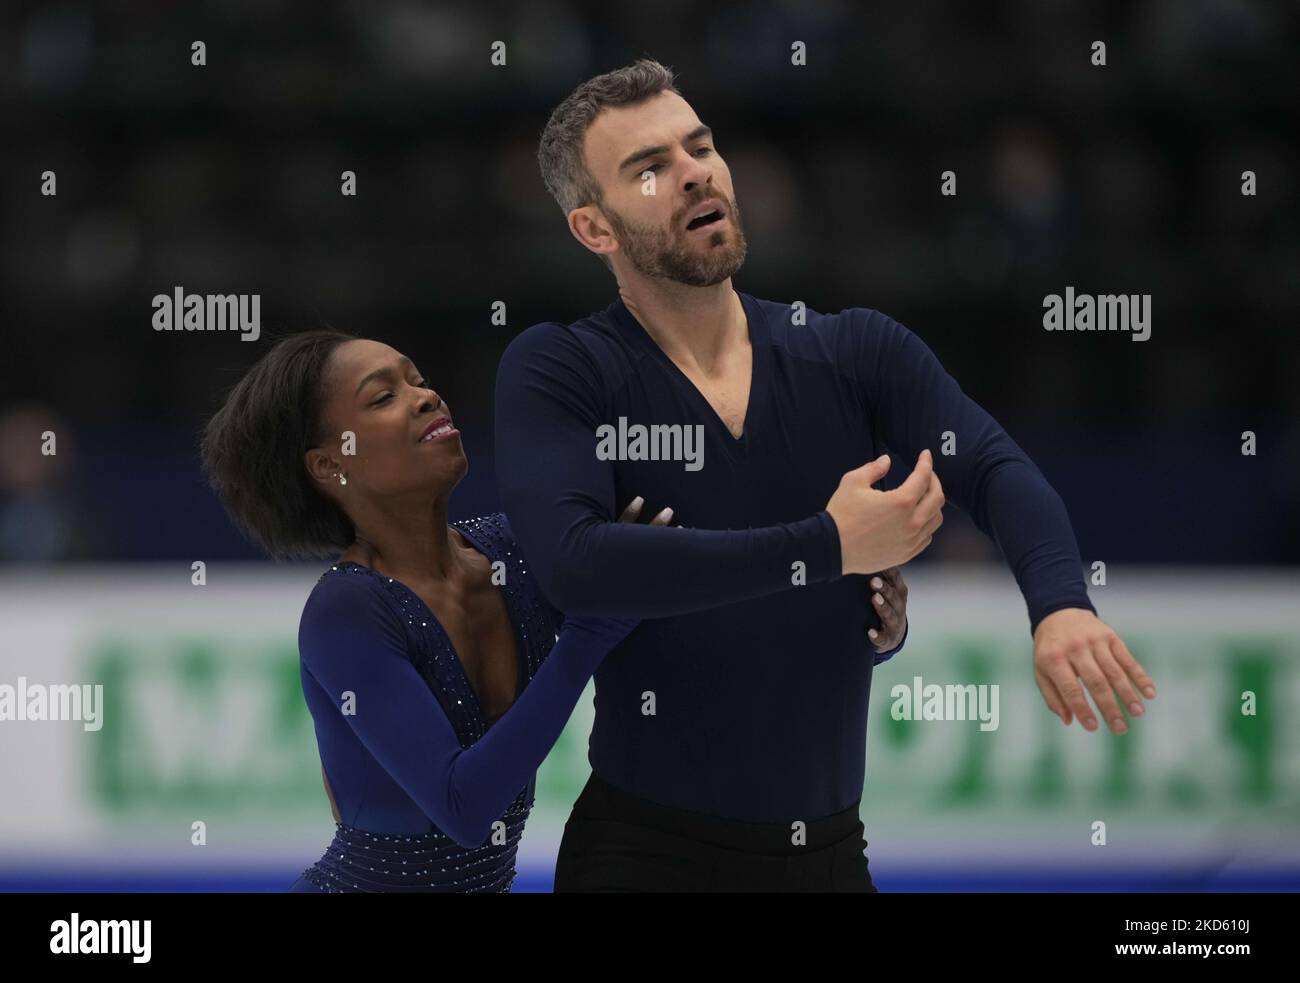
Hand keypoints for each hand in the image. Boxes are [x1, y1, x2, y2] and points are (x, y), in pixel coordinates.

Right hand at [559, 495, 673, 643]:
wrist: (585, 636)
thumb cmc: (579, 607)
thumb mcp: (580, 578)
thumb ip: (583, 556)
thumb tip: (583, 538)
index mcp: (601, 558)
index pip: (618, 530)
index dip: (630, 513)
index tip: (640, 499)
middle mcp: (618, 567)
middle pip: (640, 542)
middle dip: (655, 525)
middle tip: (669, 510)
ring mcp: (631, 585)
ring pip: (655, 559)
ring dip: (669, 545)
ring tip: (683, 531)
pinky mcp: (641, 599)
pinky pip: (662, 580)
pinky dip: (673, 568)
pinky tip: (687, 561)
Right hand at [825, 449, 944, 574]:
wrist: (832, 548)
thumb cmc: (841, 515)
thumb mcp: (853, 482)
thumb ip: (873, 469)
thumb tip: (886, 461)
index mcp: (901, 502)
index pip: (924, 477)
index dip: (926, 462)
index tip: (925, 455)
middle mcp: (912, 522)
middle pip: (937, 498)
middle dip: (934, 481)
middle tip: (927, 474)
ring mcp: (911, 540)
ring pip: (936, 519)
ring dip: (933, 504)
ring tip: (923, 497)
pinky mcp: (906, 554)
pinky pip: (926, 537)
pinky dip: (926, 525)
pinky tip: (917, 519)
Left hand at [866, 566, 907, 652]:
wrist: (892, 633)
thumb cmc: (885, 601)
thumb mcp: (886, 584)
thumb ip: (877, 567)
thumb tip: (861, 540)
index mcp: (898, 590)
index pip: (895, 578)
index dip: (888, 570)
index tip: (878, 559)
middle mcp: (899, 604)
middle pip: (893, 595)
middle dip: (884, 587)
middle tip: (873, 580)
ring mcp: (895, 621)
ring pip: (890, 614)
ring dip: (882, 606)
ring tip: (874, 599)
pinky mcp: (888, 638)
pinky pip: (883, 638)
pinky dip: (877, 635)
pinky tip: (870, 632)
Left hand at [1032, 608, 1155, 733]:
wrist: (1060, 612)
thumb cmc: (1050, 649)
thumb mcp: (1041, 670)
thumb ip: (1052, 696)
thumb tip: (1069, 721)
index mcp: (1054, 659)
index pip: (1070, 688)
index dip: (1082, 709)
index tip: (1093, 728)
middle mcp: (1075, 649)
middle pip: (1096, 682)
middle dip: (1110, 707)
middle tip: (1120, 729)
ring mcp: (1095, 641)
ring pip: (1114, 672)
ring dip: (1128, 694)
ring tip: (1138, 714)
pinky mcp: (1111, 637)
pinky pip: (1128, 659)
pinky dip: (1140, 676)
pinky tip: (1149, 693)